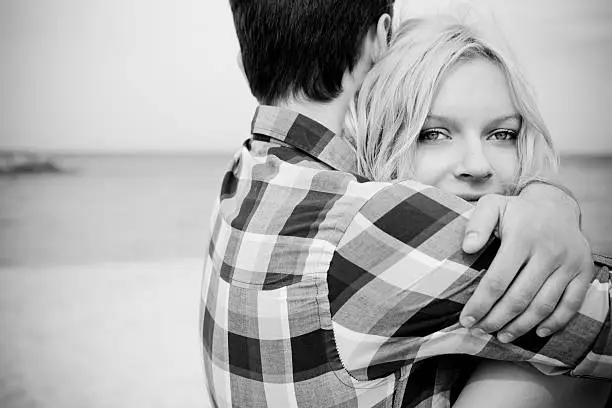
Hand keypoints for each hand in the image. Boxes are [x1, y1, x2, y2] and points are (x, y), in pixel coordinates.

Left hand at [459, 185, 592, 342]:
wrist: (558, 206)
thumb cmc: (518, 212)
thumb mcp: (493, 205)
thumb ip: (477, 223)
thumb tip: (468, 248)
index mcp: (522, 238)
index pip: (497, 280)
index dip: (481, 303)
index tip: (466, 319)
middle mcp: (548, 252)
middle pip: (519, 297)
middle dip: (497, 319)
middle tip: (480, 331)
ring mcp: (568, 264)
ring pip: (543, 305)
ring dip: (521, 326)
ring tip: (502, 336)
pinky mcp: (584, 271)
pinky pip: (571, 304)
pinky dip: (555, 322)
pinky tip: (537, 332)